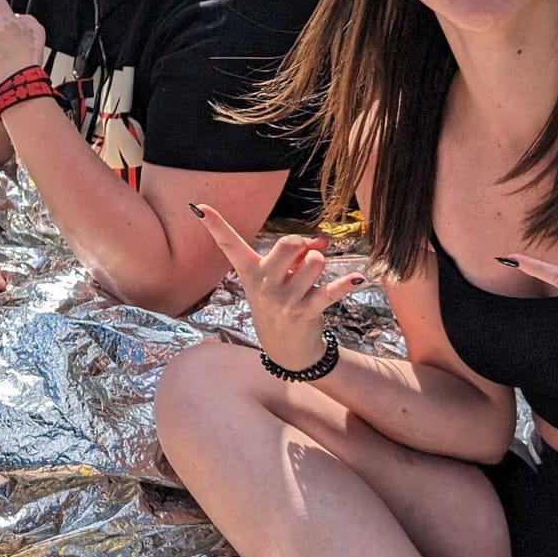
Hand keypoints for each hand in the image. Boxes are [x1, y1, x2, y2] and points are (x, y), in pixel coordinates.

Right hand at [193, 203, 368, 370]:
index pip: (229, 245)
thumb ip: (301, 254)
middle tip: (303, 258)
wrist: (286, 348)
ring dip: (321, 262)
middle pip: (289, 243)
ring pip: (315, 261)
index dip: (214, 225)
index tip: (199, 207)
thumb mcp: (283, 277)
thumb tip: (324, 238)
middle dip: (303, 244)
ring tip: (315, 275)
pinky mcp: (306, 311)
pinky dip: (346, 284)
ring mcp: (284, 299)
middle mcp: (264, 284)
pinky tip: (358, 279)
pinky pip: (330, 291)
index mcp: (251, 271)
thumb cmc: (282, 303)